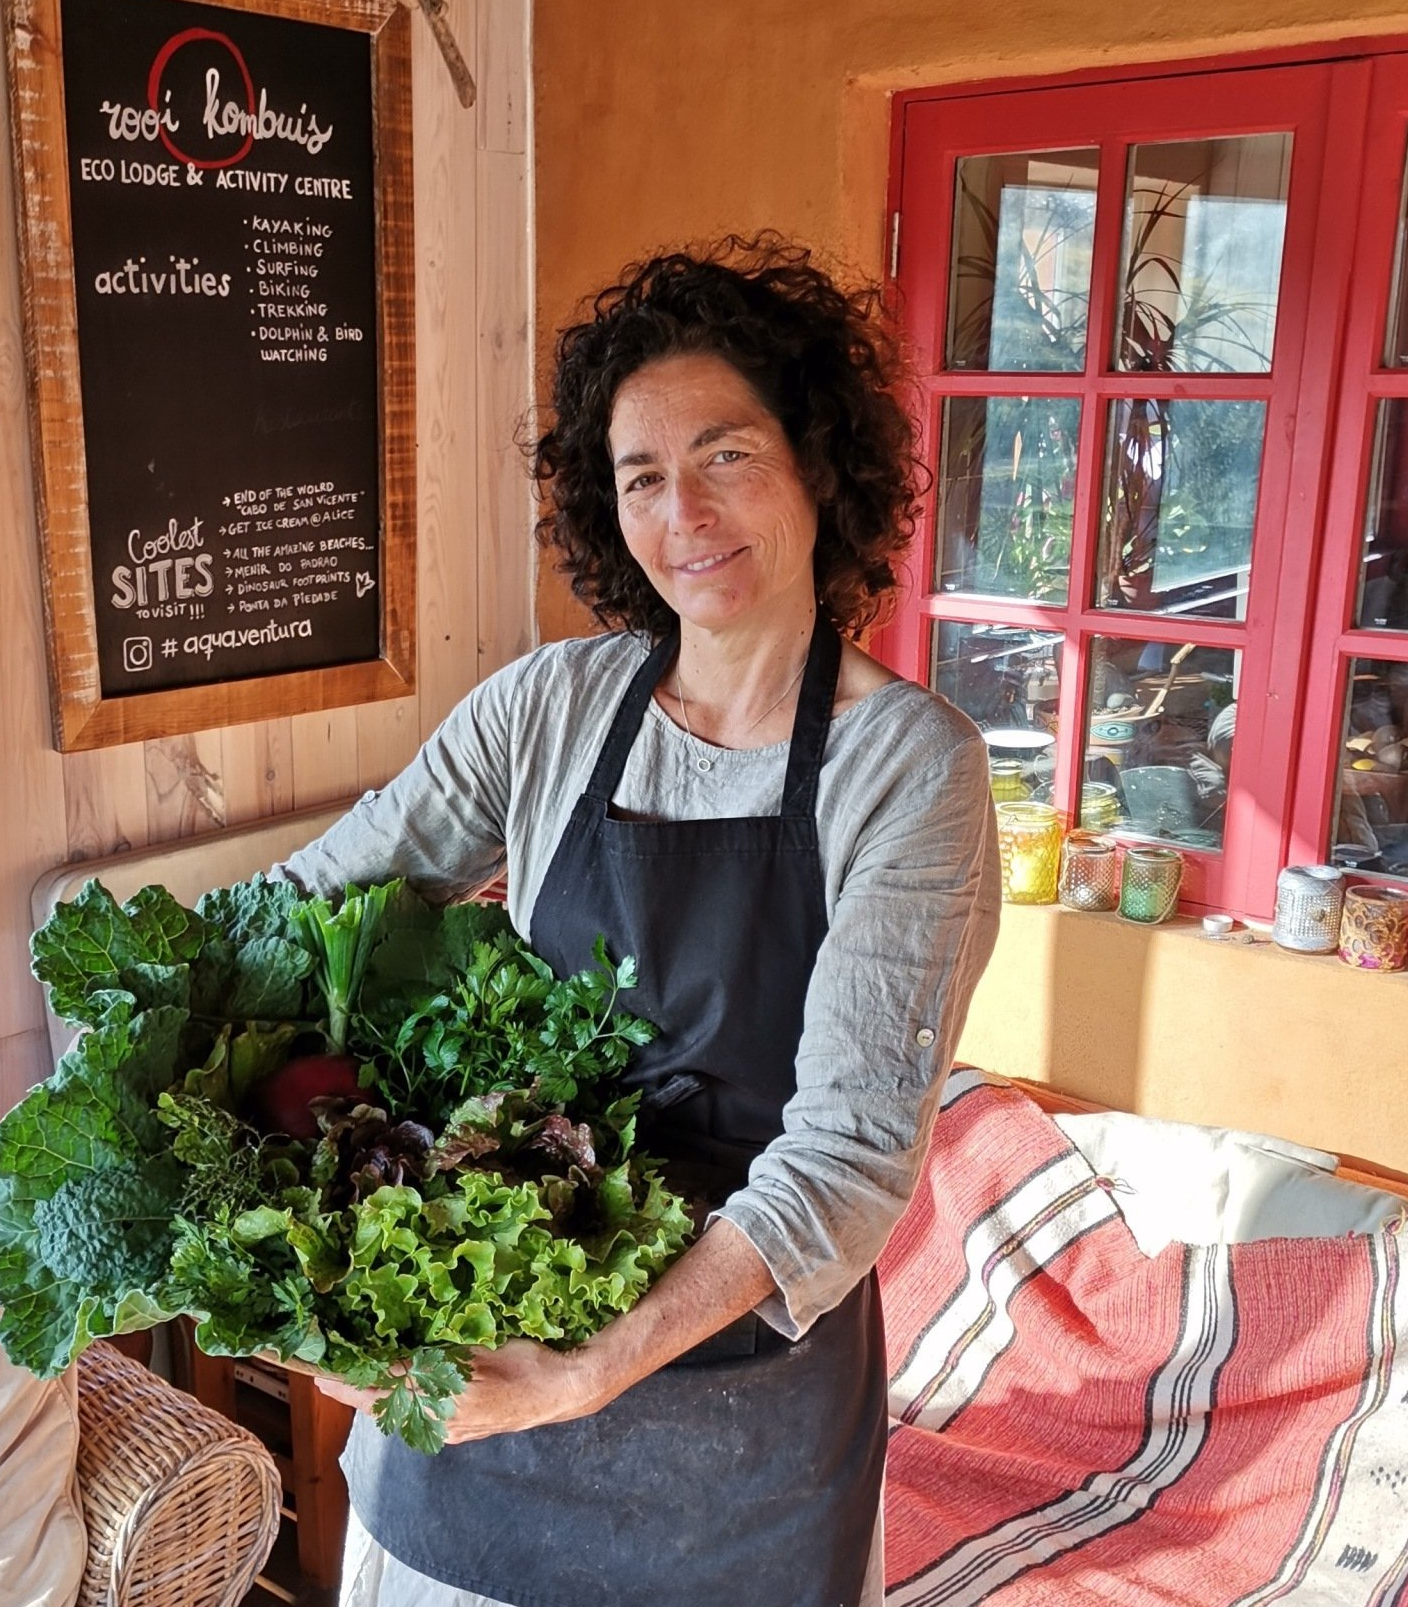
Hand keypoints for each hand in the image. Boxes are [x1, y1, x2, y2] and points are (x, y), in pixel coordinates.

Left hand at [312, 1338, 610, 1445]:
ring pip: (394, 1411)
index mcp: (441, 1400)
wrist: (563, 1388)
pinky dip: (397, 1398)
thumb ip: (435, 1350)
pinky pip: (414, 1415)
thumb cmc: (525, 1358)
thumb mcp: (478, 1343)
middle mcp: (437, 1421)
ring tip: (349, 1366)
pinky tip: (393, 1379)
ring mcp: (447, 1429)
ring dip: (371, 1391)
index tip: (314, 1367)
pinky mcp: (455, 1429)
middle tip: (324, 1361)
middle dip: (351, 1383)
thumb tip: (390, 1346)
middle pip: (378, 1405)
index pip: (376, 1390)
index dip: (344, 1378)